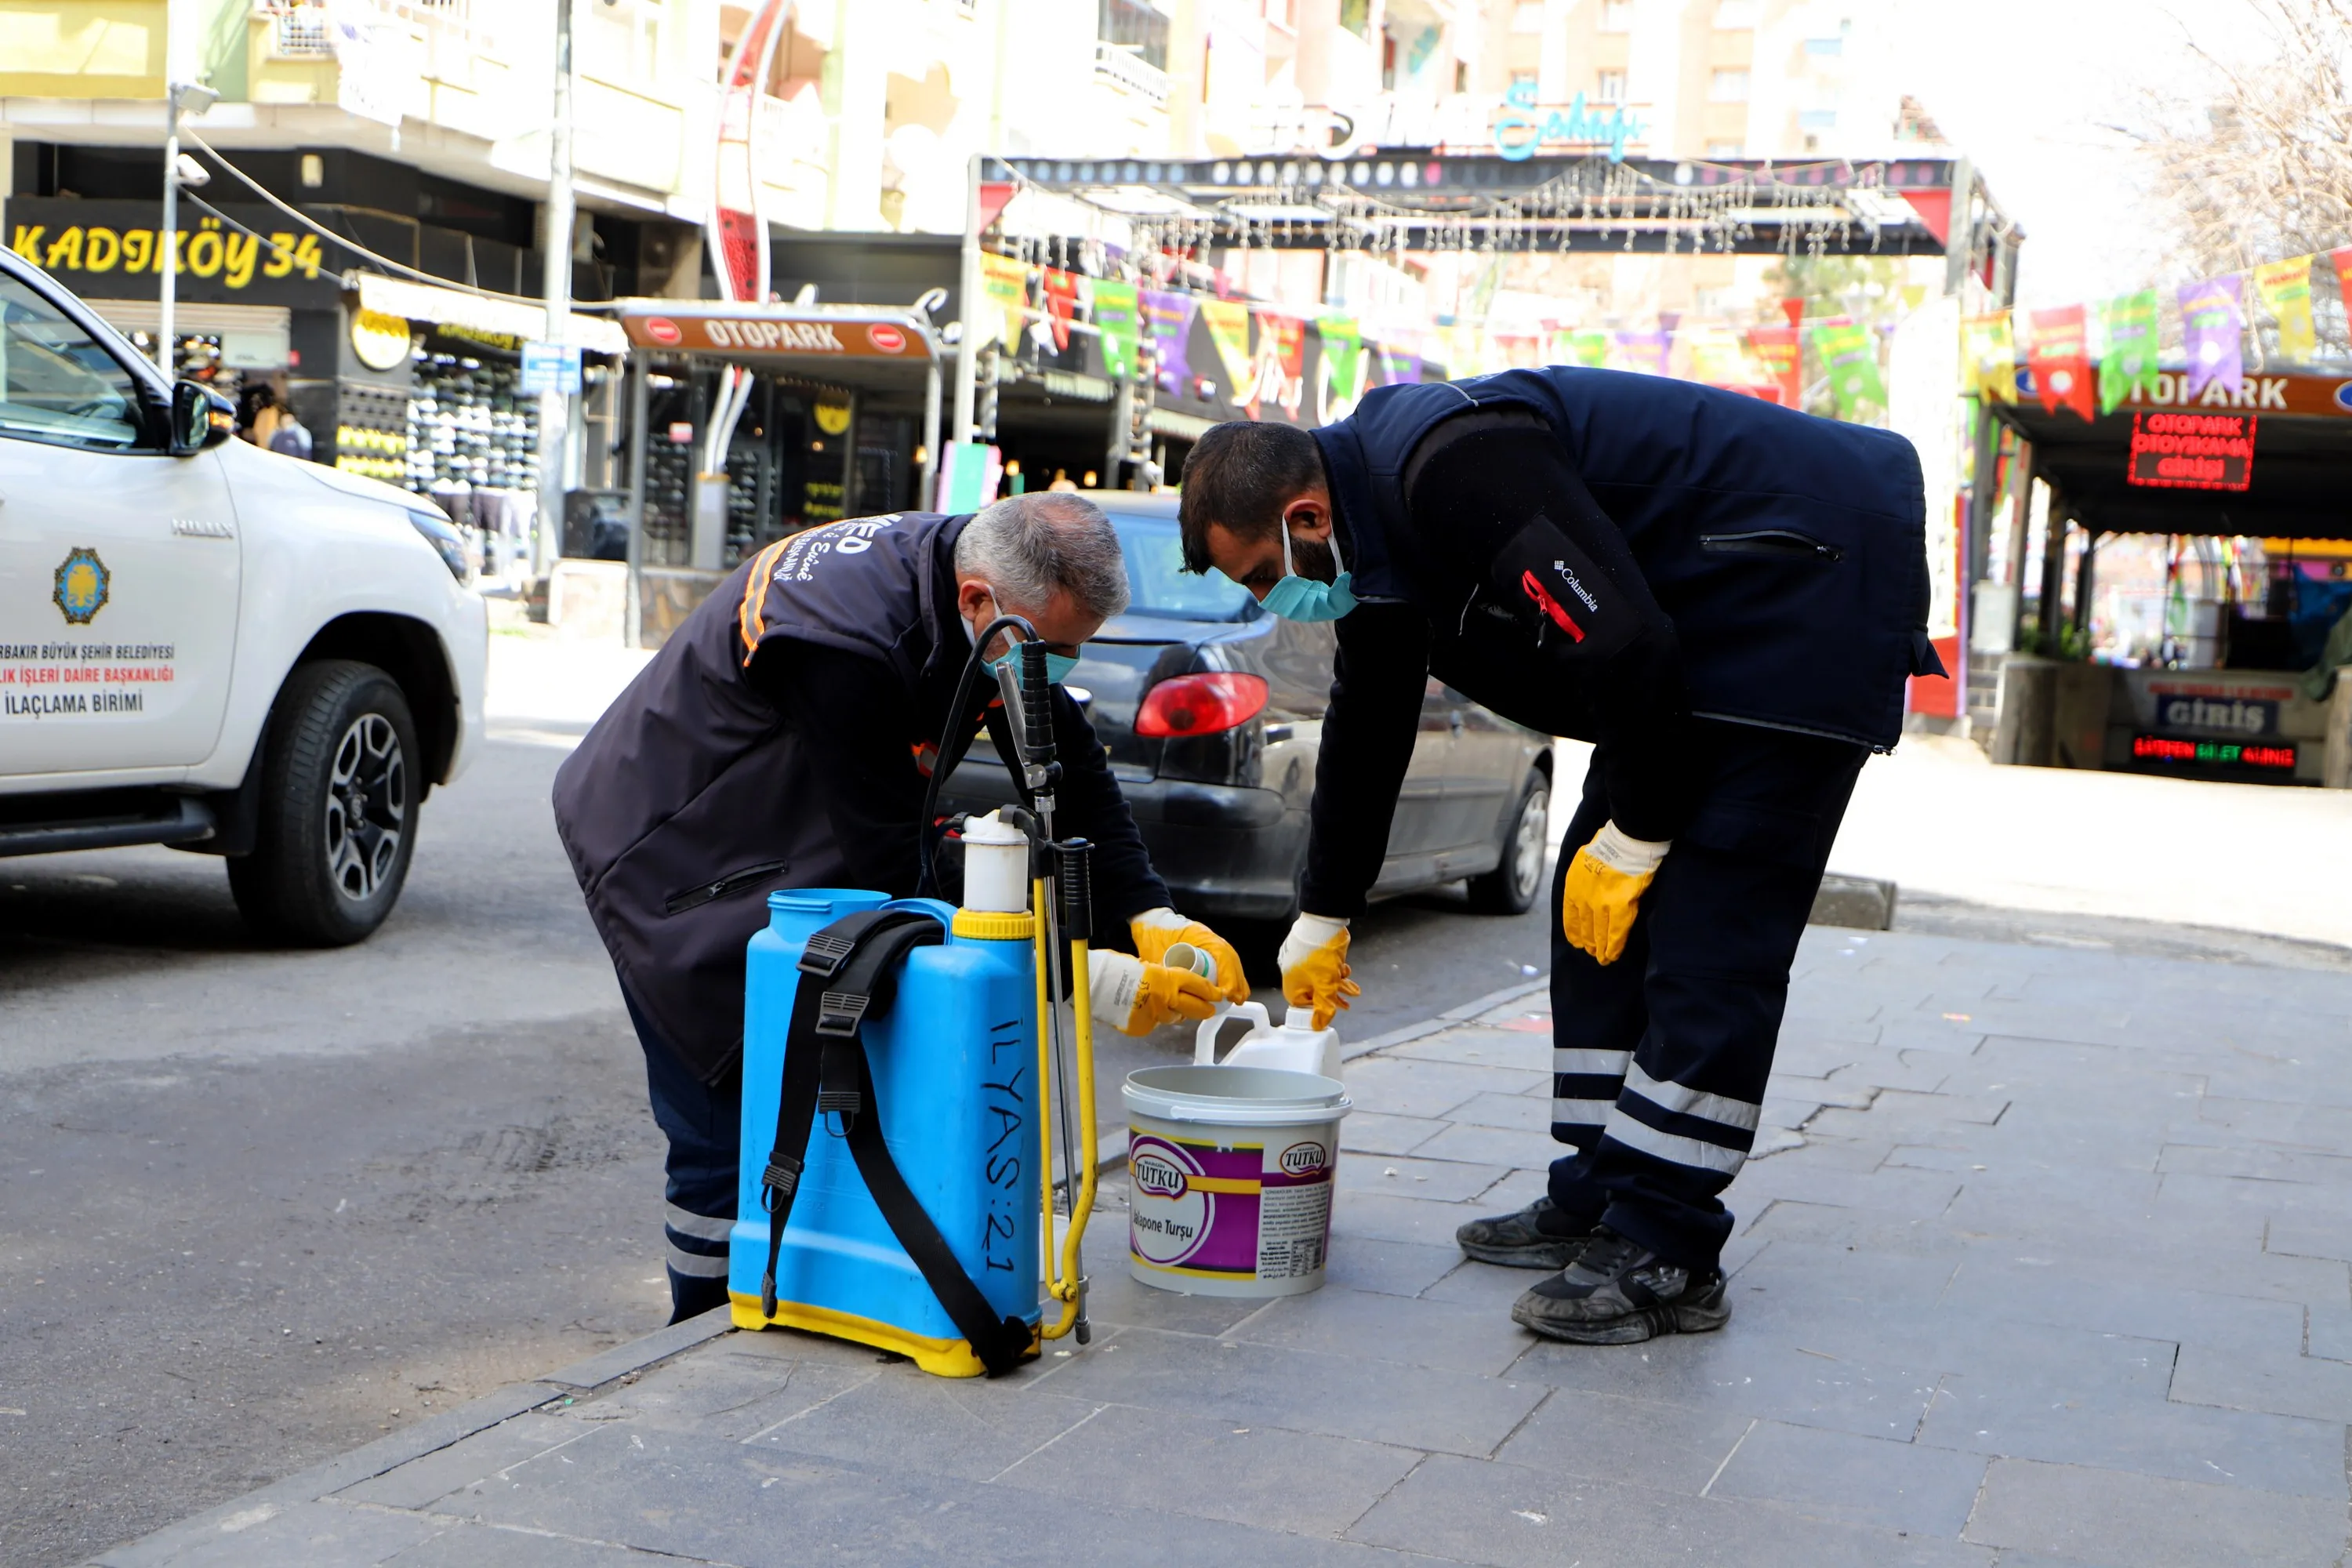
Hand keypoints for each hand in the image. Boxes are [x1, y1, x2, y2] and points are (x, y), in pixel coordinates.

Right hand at [1088, 951, 1221, 1036]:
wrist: (1095, 984)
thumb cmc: (1116, 969)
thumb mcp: (1145, 966)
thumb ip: (1160, 977)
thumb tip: (1168, 984)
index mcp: (1166, 978)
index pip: (1196, 985)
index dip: (1208, 990)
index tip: (1217, 994)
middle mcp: (1164, 998)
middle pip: (1193, 1007)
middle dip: (1203, 1009)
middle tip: (1209, 1010)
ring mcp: (1154, 1015)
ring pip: (1172, 1018)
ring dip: (1174, 1014)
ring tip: (1167, 1008)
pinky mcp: (1143, 1028)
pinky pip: (1152, 1025)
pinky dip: (1150, 1020)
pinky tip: (1142, 1013)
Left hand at [1130, 907, 1250, 1005]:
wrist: (1149, 918)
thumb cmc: (1153, 931)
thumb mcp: (1156, 952)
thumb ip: (1163, 972)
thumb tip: (1171, 996)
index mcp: (1200, 935)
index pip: (1222, 955)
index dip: (1228, 975)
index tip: (1225, 993)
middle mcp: (1209, 937)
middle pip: (1231, 959)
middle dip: (1236, 980)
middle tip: (1237, 1000)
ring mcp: (1210, 940)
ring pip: (1230, 960)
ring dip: (1236, 978)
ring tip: (1238, 998)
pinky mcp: (1207, 946)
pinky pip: (1224, 960)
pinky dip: (1229, 973)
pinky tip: (1231, 988)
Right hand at [1277, 913, 1359, 1029]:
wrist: (1324, 923)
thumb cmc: (1320, 955)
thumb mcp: (1325, 985)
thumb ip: (1324, 1006)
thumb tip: (1319, 1025)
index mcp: (1292, 983)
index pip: (1300, 1004)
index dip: (1316, 1009)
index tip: (1329, 1011)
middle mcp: (1294, 972)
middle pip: (1314, 991)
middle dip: (1333, 997)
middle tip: (1347, 1003)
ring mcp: (1303, 961)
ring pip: (1321, 978)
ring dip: (1338, 985)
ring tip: (1354, 989)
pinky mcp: (1313, 951)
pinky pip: (1323, 966)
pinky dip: (1335, 971)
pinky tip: (1345, 970)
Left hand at [1559, 821, 1669, 965]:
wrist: (1624, 841)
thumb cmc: (1608, 845)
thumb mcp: (1583, 861)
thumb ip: (1583, 879)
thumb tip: (1587, 889)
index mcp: (1573, 887)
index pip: (1570, 916)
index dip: (1574, 932)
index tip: (1577, 942)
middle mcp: (1583, 899)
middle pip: (1584, 927)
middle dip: (1588, 943)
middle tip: (1592, 953)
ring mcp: (1600, 905)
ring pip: (1599, 933)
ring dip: (1600, 949)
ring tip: (1603, 959)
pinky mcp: (1619, 908)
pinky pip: (1615, 933)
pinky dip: (1614, 947)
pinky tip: (1612, 956)